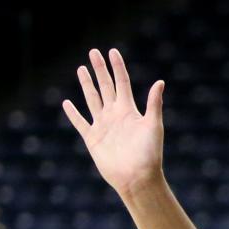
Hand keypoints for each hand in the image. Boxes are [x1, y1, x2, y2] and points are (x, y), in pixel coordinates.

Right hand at [62, 49, 165, 197]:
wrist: (137, 177)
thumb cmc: (149, 154)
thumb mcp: (153, 126)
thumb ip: (154, 104)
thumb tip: (160, 82)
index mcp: (130, 110)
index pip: (122, 83)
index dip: (117, 67)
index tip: (112, 51)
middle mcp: (115, 115)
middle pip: (106, 87)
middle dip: (100, 69)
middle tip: (93, 52)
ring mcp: (103, 126)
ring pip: (92, 99)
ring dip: (87, 85)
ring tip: (81, 69)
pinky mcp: (93, 138)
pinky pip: (80, 122)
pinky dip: (73, 113)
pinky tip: (67, 103)